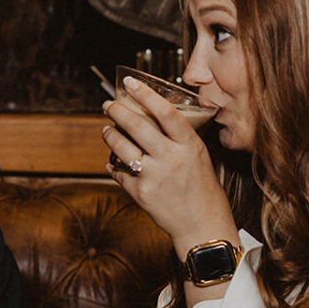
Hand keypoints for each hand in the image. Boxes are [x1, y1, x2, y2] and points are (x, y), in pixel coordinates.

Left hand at [103, 76, 237, 257]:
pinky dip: (113, 164)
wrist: (202, 225)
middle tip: (108, 105)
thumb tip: (156, 115)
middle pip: (137, 125)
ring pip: (121, 147)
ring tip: (106, 130)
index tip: (129, 82)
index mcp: (189, 146)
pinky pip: (119, 172)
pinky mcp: (141, 193)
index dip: (145, 94)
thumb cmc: (202, 189)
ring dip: (109, 135)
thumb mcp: (199, 156)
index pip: (165, 112)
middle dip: (117, 111)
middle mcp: (171, 158)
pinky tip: (113, 160)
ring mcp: (154, 176)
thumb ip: (180, 138)